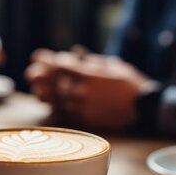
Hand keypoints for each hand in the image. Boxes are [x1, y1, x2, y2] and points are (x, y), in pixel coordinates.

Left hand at [26, 49, 156, 130]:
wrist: (144, 107)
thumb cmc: (130, 83)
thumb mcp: (113, 65)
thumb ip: (92, 61)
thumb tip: (76, 55)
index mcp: (90, 75)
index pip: (61, 66)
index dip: (47, 61)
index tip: (37, 57)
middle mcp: (84, 91)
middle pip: (54, 83)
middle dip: (40, 76)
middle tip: (31, 73)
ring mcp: (84, 107)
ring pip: (57, 99)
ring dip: (45, 93)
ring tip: (37, 89)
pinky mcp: (87, 120)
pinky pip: (66, 113)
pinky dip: (57, 107)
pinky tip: (51, 103)